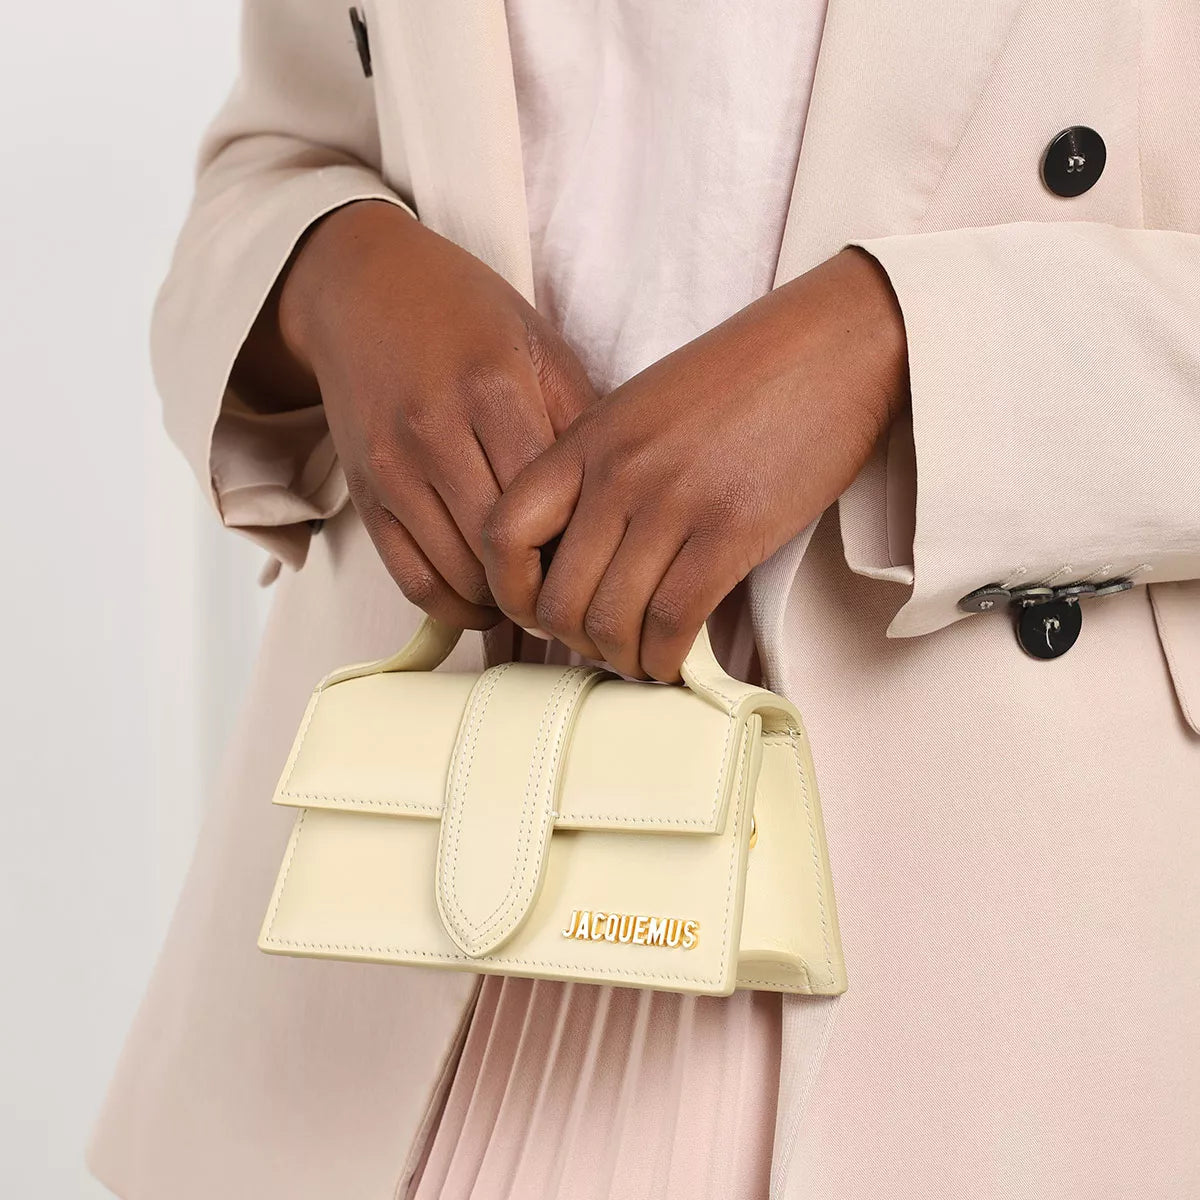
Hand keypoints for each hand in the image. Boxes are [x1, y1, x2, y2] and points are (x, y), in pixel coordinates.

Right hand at [245, 199, 596, 626]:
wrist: (363, 288)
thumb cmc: (469, 317)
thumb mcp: (541, 349)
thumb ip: (581, 424)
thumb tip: (622, 507)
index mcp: (493, 389)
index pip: (549, 503)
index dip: (582, 546)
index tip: (607, 558)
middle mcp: (436, 432)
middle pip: (505, 549)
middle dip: (547, 581)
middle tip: (578, 587)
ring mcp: (393, 468)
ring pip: (461, 575)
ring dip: (505, 601)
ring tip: (539, 595)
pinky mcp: (364, 494)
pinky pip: (412, 580)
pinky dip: (456, 607)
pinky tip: (487, 602)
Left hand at [481, 249, 908, 678]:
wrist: (835, 343)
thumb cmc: (744, 378)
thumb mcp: (645, 407)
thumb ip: (601, 469)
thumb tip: (583, 554)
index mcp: (587, 438)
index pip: (503, 533)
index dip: (510, 592)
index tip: (538, 612)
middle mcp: (617, 472)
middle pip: (557, 597)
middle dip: (573, 641)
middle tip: (601, 646)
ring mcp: (671, 502)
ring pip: (611, 620)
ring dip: (622, 658)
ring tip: (640, 659)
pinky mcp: (730, 530)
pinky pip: (672, 622)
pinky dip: (666, 658)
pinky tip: (674, 660)